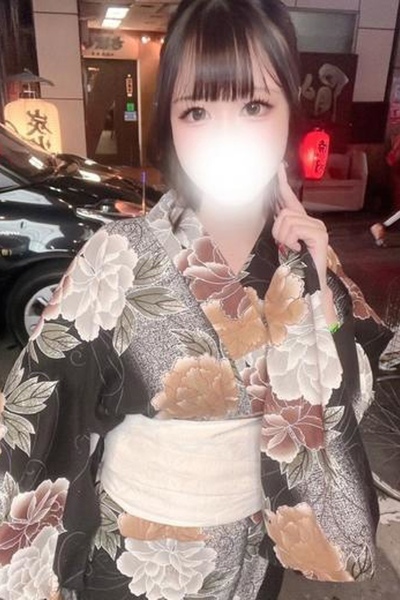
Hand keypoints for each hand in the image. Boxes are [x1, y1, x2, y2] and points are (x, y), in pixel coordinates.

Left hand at [272, 163, 328, 290]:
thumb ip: (280, 228)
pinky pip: (295, 228)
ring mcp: (318, 227)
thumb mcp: (282, 243)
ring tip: (291, 249)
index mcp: (301, 221)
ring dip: (283, 237)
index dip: (283, 182)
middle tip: (285, 245)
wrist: (308, 284)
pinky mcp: (320, 235)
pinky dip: (291, 241)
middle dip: (277, 231)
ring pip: (287, 220)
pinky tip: (298, 249)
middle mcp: (312, 221)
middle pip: (284, 212)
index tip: (279, 166)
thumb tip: (274, 214)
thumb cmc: (294, 266)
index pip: (290, 198)